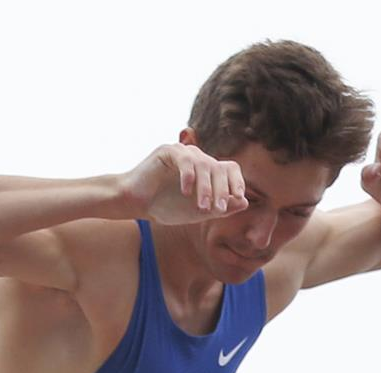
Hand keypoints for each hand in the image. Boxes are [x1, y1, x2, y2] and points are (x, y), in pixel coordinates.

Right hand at [118, 142, 248, 225]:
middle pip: (220, 167)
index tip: (237, 199)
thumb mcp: (197, 213)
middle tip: (219, 209)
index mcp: (206, 171)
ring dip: (206, 188)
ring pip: (205, 165)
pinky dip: (189, 177)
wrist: (135, 204)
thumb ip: (220, 208)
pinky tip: (185, 193)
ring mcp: (183, 152)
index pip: (230, 169)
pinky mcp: (168, 151)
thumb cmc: (164, 208)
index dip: (237, 183)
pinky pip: (186, 160)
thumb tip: (245, 202)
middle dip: (222, 190)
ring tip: (202, 207)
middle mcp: (197, 158)